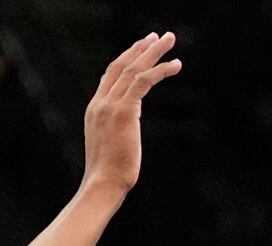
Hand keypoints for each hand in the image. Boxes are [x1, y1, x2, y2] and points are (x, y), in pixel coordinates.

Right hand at [81, 32, 181, 195]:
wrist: (103, 184)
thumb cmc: (111, 174)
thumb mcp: (112, 145)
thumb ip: (118, 128)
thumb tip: (128, 124)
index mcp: (95, 109)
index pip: (110, 75)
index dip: (126, 59)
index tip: (141, 48)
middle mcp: (100, 102)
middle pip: (121, 65)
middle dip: (141, 48)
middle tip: (159, 36)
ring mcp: (110, 105)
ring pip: (133, 68)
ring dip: (154, 51)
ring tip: (170, 40)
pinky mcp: (124, 111)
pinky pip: (144, 82)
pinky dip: (161, 70)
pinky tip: (176, 65)